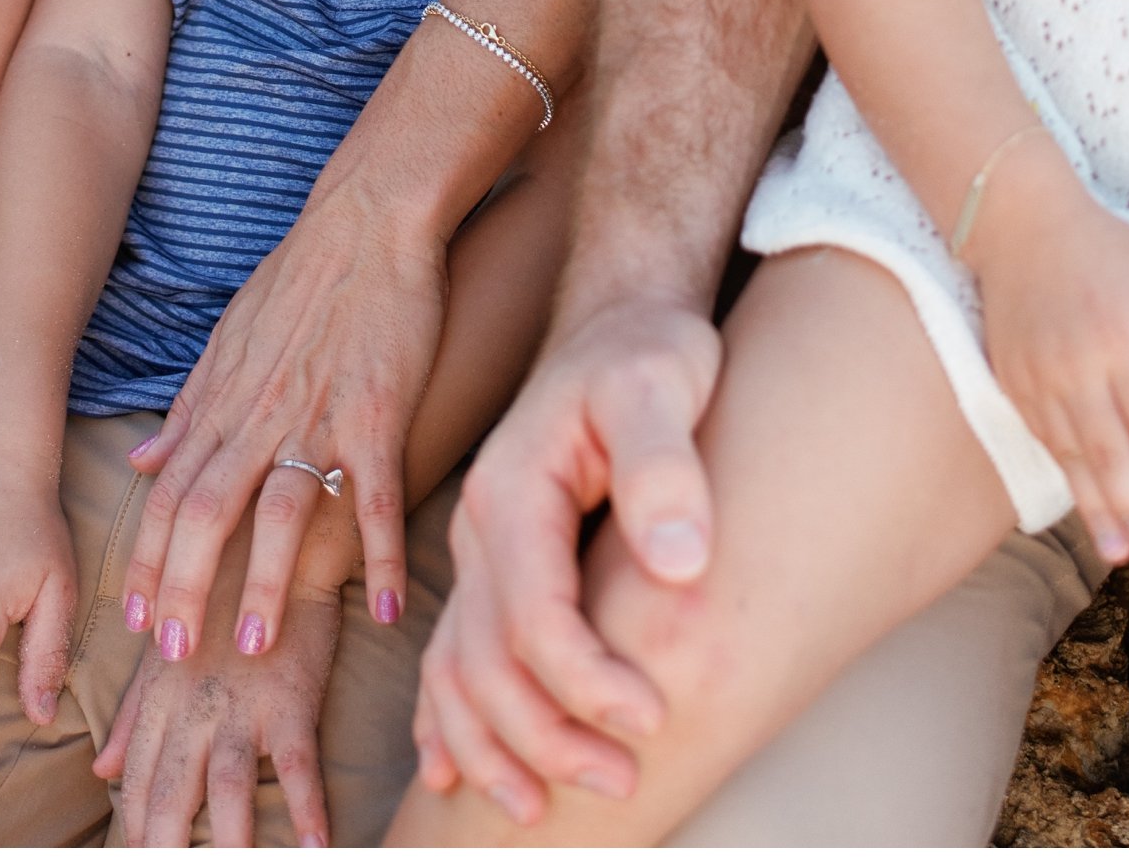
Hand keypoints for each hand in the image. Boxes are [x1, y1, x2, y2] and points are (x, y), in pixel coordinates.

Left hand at [97, 507, 350, 846]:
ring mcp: (243, 703)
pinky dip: (308, 808)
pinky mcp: (291, 695)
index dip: (132, 824)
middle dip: (161, 845)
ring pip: (226, 788)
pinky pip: (298, 765)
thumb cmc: (224, 589)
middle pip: (170, 792)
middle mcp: (195, 705)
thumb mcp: (172, 646)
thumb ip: (136, 711)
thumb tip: (97, 770)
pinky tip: (318, 845)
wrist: (280, 535)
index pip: (136, 776)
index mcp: (162, 694)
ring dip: (227, 841)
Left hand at [120, 176, 448, 659]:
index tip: (134, 621)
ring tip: (255, 646)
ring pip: (282, 508)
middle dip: (185, 587)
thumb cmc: (301, 275)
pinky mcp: (378, 410)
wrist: (368, 217)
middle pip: (208, 510)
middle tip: (174, 655)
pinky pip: (377, 494)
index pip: (170, 493)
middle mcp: (261, 414)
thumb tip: (138, 464)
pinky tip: (387, 611)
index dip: (148, 560)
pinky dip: (381, 553)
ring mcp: (321, 413)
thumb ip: (188, 409)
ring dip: (267, 581)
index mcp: (224, 400)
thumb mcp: (227, 337)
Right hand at [412, 297, 721, 828]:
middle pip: (488, 661)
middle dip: (546, 736)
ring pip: (458, 672)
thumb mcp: (661, 383)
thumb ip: (664, 468)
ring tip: (545, 807)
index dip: (586, 681)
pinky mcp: (496, 564)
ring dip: (496, 747)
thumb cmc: (648, 351)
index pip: (534, 616)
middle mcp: (481, 528)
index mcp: (513, 491)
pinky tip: (456, 769)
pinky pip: (450, 656)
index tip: (652, 717)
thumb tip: (680, 565)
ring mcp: (480, 551)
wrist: (622, 320)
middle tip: (624, 781)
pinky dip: (448, 720)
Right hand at [971, 146, 1128, 569]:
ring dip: (1096, 507)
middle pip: (1108, 452)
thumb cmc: (1097, 243)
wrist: (1015, 222)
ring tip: (1121, 552)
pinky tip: (1083, 504)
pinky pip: (1042, 438)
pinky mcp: (1013, 379)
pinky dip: (1064, 475)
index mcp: (1119, 338)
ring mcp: (1039, 376)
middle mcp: (1076, 366)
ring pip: (1070, 456)